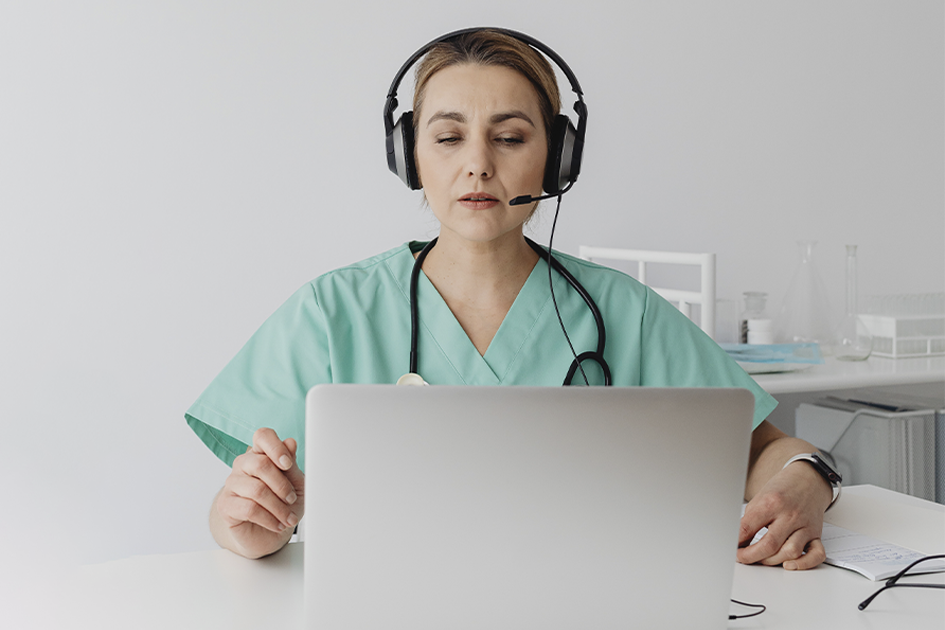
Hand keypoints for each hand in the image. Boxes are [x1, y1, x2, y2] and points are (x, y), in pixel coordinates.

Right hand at [213, 428, 304, 558]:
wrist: (269, 535)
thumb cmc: (284, 505)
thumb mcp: (296, 485)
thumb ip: (291, 466)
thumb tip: (290, 442)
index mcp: (261, 454)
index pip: (262, 436)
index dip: (276, 447)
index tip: (288, 464)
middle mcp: (243, 465)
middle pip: (260, 464)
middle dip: (282, 485)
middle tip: (292, 499)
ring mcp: (231, 484)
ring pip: (257, 490)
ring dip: (278, 507)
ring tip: (289, 518)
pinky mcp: (225, 505)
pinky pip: (249, 509)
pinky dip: (269, 519)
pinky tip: (277, 525)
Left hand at [736, 461, 832, 569]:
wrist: (808, 479)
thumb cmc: (783, 489)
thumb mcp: (760, 497)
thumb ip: (750, 519)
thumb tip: (738, 540)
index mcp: (772, 503)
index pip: (748, 528)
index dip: (736, 542)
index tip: (732, 547)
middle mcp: (790, 515)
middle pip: (769, 544)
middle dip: (751, 556)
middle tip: (742, 557)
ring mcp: (805, 526)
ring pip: (790, 552)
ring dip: (772, 561)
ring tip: (761, 559)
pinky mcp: (816, 534)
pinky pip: (816, 555)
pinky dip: (804, 564)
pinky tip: (789, 565)